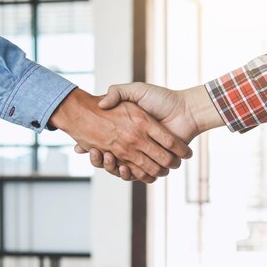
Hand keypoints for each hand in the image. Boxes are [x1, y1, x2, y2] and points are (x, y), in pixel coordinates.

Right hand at [79, 83, 222, 180]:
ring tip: (107, 157)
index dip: (91, 146)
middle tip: (94, 152)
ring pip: (121, 169)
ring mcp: (143, 154)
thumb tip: (101, 103)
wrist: (186, 110)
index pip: (103, 141)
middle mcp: (133, 144)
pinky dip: (129, 175)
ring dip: (111, 167)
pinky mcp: (154, 163)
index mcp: (127, 130)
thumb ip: (118, 92)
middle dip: (98, 159)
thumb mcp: (136, 91)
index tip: (80, 146)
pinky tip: (122, 167)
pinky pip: (138, 175)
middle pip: (109, 159)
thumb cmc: (162, 99)